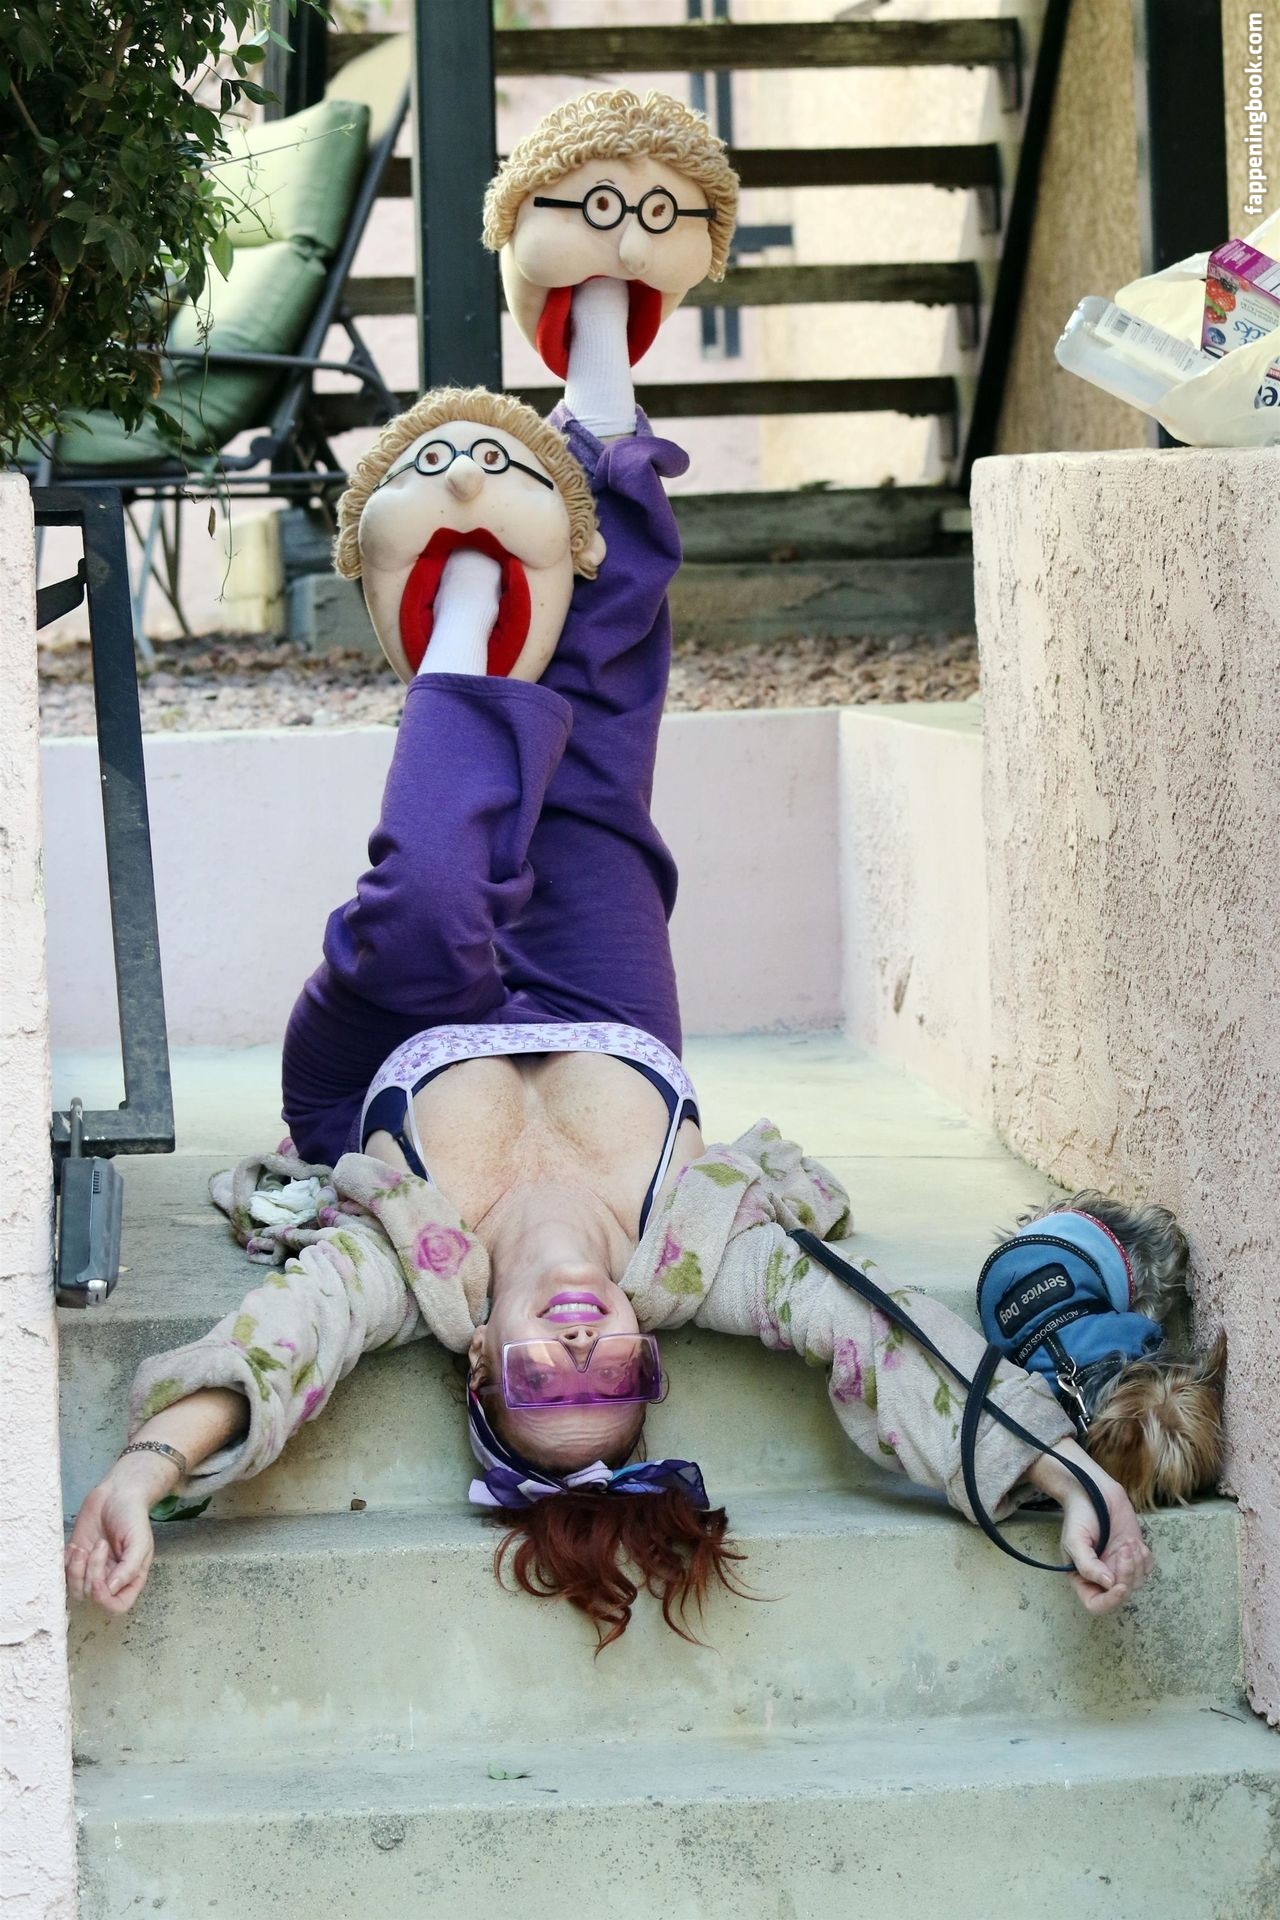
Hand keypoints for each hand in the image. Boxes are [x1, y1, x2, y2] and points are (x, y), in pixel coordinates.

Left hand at [65, 1455, 166, 1615]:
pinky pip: (63, 1575)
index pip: (117, 1606)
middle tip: (100, 1545)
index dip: (104, 1600)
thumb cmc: (132, 1516)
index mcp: (130, 1578)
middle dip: (92, 1573)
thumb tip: (112, 1589)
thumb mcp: (139, 1541)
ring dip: (76, 1570)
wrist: (116, 1494)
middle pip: (92, 1597)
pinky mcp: (76, 1559)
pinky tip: (76, 1546)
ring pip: (75, 1589)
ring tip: (84, 1547)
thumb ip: (130, 1567)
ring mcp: (91, 1570)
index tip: (99, 1580)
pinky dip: (66, 1563)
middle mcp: (110, 1578)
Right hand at [1027, 1439, 1154, 1614]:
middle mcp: (1103, 1576)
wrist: (1094, 1490)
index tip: (1119, 1586)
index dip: (1110, 1602)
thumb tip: (1109, 1584)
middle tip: (1124, 1547)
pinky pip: (1147, 1568)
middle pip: (1121, 1594)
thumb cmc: (1079, 1515)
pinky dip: (1145, 1557)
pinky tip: (1133, 1541)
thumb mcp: (1075, 1540)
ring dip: (1136, 1562)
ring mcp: (1120, 1566)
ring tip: (1127, 1540)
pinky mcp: (1135, 1555)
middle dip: (1127, 1574)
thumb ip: (1088, 1565)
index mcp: (1083, 1578)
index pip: (1096, 1605)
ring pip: (1137, 1582)